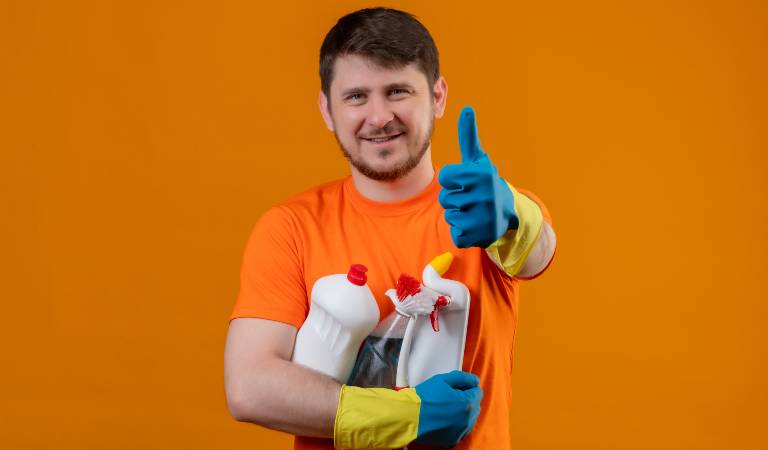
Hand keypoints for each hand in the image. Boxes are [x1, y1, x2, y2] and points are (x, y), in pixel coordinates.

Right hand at [413, 370, 482, 446]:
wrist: (409, 416)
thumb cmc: (425, 397)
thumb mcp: (443, 380)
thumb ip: (462, 378)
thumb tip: (475, 381)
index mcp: (468, 404)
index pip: (477, 392)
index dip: (466, 387)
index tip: (455, 387)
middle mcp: (468, 420)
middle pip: (475, 406)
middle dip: (467, 400)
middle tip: (450, 396)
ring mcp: (461, 432)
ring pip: (469, 420)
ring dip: (463, 413)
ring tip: (447, 408)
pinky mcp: (453, 440)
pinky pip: (461, 431)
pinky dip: (457, 425)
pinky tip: (445, 419)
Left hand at [438, 106, 517, 247]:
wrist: (509, 213)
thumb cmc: (485, 182)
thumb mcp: (478, 160)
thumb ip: (468, 136)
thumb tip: (466, 108)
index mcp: (480, 175)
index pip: (444, 177)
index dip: (451, 180)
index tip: (464, 181)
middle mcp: (484, 195)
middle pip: (445, 198)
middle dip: (454, 199)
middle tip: (471, 198)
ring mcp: (483, 217)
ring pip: (449, 216)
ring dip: (457, 214)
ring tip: (473, 211)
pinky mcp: (480, 236)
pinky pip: (455, 233)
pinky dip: (462, 231)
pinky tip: (475, 225)